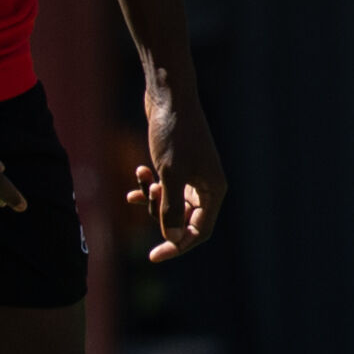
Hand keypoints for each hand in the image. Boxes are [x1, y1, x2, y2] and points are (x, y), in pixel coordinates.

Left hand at [127, 85, 224, 259]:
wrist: (169, 97)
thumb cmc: (174, 134)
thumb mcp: (169, 174)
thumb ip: (170, 208)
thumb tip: (172, 238)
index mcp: (214, 189)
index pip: (199, 231)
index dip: (177, 246)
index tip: (152, 256)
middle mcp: (206, 185)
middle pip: (184, 220)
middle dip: (161, 216)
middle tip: (146, 199)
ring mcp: (192, 174)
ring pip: (171, 204)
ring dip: (153, 200)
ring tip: (141, 183)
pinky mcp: (177, 164)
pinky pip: (163, 188)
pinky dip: (148, 185)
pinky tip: (138, 172)